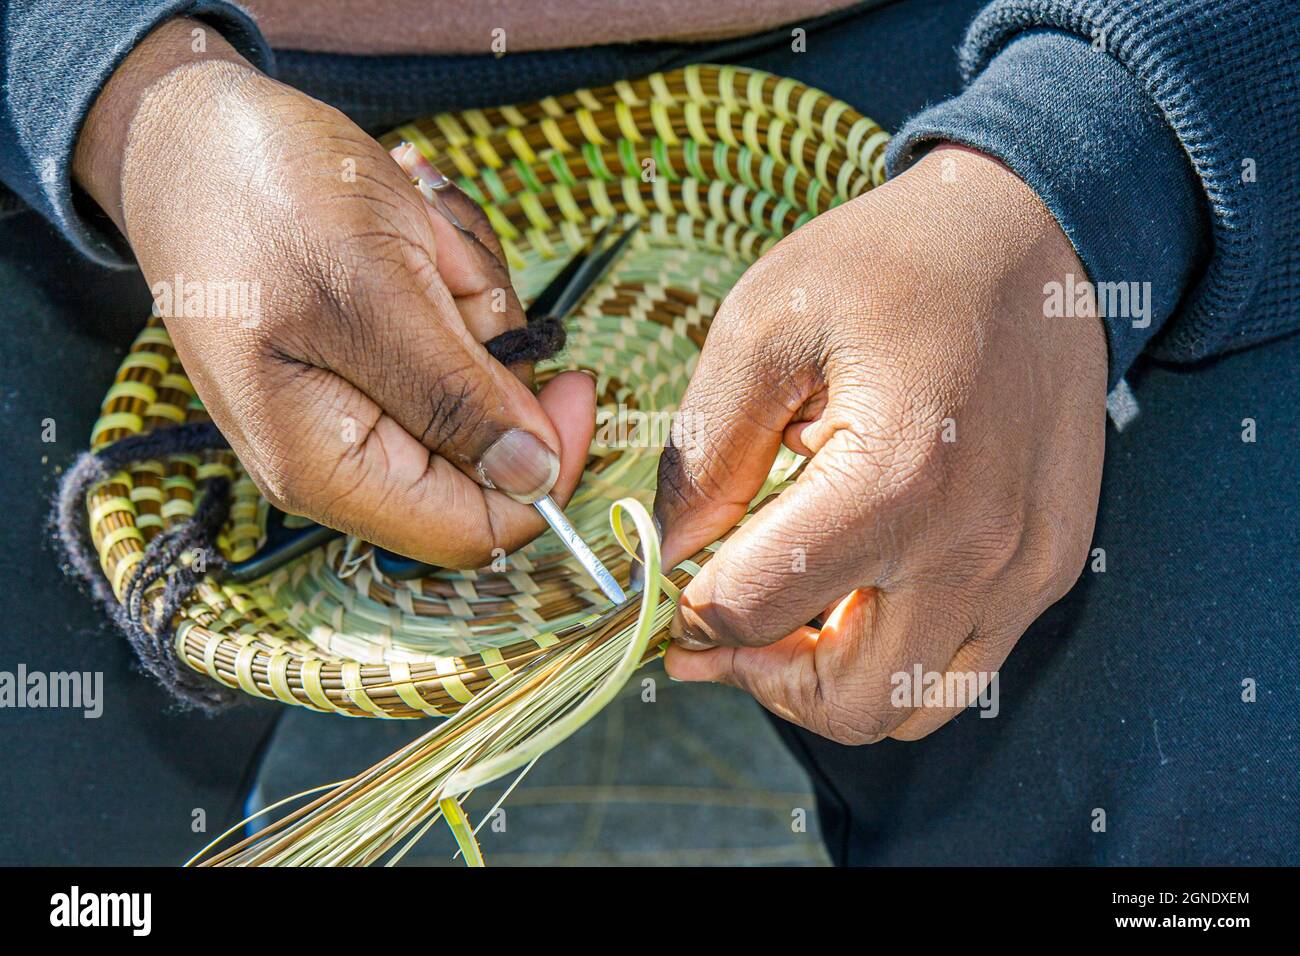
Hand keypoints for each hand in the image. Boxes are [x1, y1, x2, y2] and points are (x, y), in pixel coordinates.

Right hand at [73, 18, 593, 566]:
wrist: (191, 135)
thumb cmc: (259, 199)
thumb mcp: (372, 290)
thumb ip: (453, 396)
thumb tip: (532, 478)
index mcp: (329, 466)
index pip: (475, 528)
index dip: (544, 469)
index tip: (576, 382)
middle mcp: (344, 454)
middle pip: (487, 444)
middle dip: (490, 343)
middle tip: (439, 262)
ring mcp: (359, 404)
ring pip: (481, 378)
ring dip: (470, 294)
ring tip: (409, 234)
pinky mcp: (373, 358)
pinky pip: (455, 337)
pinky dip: (453, 277)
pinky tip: (407, 231)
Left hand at [654, 145, 1106, 742]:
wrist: (1025, 237)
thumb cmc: (886, 267)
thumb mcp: (762, 328)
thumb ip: (703, 454)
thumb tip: (668, 556)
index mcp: (891, 482)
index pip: (756, 609)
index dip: (691, 614)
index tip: (669, 595)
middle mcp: (972, 549)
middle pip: (845, 702)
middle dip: (761, 676)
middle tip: (720, 627)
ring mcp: (1024, 569)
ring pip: (911, 709)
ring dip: (833, 685)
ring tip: (791, 618)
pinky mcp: (1051, 567)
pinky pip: (964, 668)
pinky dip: (897, 658)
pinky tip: (859, 591)